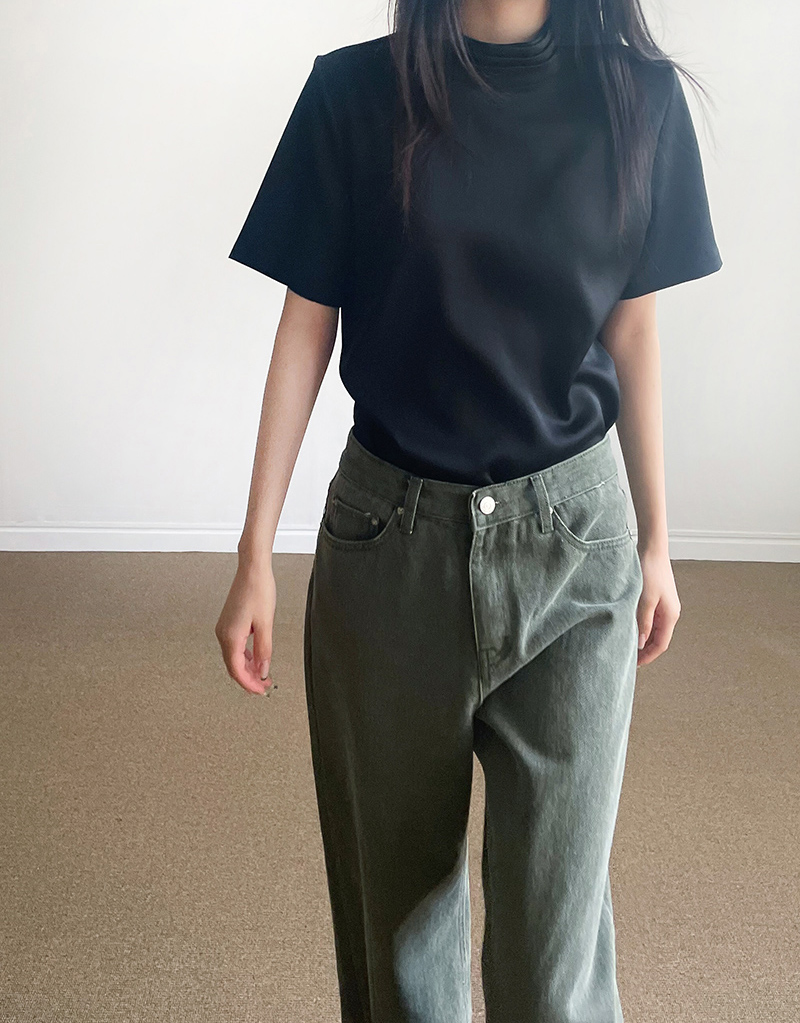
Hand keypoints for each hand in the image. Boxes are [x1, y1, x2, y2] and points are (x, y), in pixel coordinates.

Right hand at [215, 559, 276, 694]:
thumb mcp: (266, 624)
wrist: (252, 569)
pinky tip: (256, 658)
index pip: (237, 670)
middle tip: (264, 687)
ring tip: (263, 675)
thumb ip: (264, 650)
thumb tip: (263, 671)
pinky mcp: (229, 623)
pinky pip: (235, 646)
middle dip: (248, 679)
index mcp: (231, 636)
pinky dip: (245, 656)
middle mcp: (223, 633)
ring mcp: (224, 628)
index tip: (261, 691)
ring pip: (234, 657)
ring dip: (248, 668)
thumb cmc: (259, 591)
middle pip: (233, 666)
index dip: (249, 684)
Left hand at [635, 544, 680, 665]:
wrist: (652, 548)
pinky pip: (649, 619)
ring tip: (625, 645)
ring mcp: (663, 606)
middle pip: (658, 639)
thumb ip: (643, 622)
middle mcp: (670, 613)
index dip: (648, 656)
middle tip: (627, 659)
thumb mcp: (644, 599)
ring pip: (653, 629)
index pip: (661, 644)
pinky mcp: (656, 599)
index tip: (634, 665)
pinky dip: (640, 626)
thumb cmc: (650, 571)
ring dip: (642, 638)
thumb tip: (641, 643)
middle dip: (644, 650)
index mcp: (670, 615)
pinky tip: (628, 628)